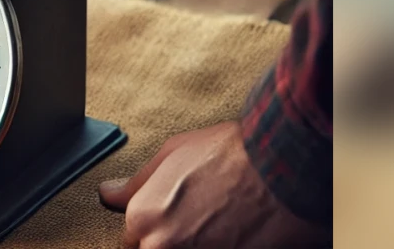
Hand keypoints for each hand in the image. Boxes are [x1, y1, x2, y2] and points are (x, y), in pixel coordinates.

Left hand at [98, 121, 326, 247]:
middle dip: (174, 240)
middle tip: (201, 221)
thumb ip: (138, 183)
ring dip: (198, 243)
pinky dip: (222, 246)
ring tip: (219, 226)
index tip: (174, 221)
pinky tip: (233, 235)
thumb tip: (109, 194)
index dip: (154, 230)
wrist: (284, 165)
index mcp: (144, 218)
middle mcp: (163, 246)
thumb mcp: (174, 153)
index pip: (131, 242)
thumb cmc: (234, 153)